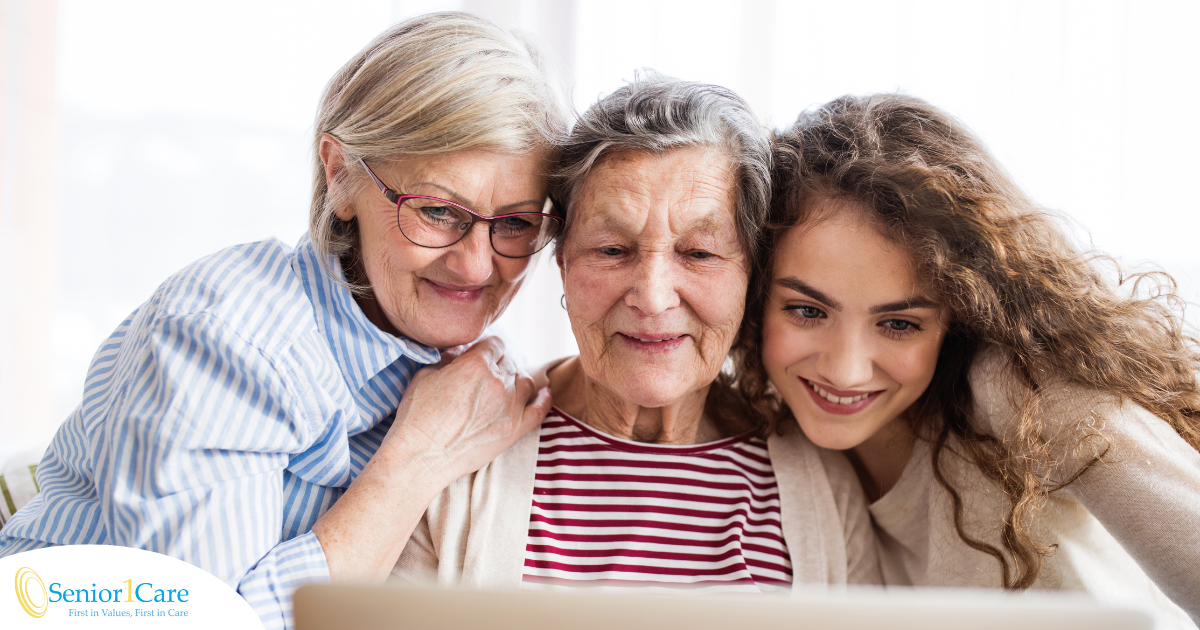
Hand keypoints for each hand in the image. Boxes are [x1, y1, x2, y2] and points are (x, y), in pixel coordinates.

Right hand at [382, 336, 551, 486]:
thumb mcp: (425, 374)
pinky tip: (545, 392)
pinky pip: (540, 410)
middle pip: (510, 361)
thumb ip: (449, 358)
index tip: (480, 353)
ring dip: (517, 378)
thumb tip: (461, 353)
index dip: (486, 347)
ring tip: (507, 383)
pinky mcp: (514, 430)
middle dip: (499, 363)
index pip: (494, 343)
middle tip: (488, 372)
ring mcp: (510, 407)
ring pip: (526, 381)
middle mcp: (498, 382)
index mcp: (476, 364)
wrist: (421, 457)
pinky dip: (544, 399)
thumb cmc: (417, 416)